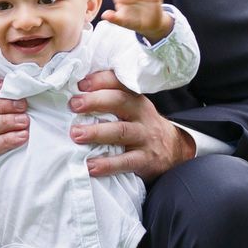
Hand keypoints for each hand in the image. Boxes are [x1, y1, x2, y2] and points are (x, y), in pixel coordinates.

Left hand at [68, 70, 195, 183]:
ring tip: (76, 134)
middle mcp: (141, 115)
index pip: (119, 83)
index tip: (80, 84)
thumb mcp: (132, 108)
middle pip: (120, 102)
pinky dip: (107, 164)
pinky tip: (90, 166)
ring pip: (121, 131)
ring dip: (96, 132)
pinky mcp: (145, 159)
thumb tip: (75, 93)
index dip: (100, 81)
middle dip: (95, 102)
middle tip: (73, 105)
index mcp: (135, 99)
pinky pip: (126, 161)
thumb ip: (110, 100)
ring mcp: (144, 137)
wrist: (174, 149)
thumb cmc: (141, 126)